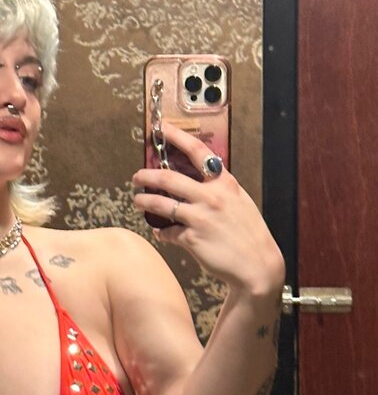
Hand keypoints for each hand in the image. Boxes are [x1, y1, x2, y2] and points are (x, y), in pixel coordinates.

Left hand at [131, 123, 284, 295]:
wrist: (257, 264)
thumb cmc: (248, 233)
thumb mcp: (238, 201)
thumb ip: (218, 189)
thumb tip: (195, 183)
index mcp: (224, 183)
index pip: (198, 152)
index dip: (177, 137)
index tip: (161, 129)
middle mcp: (211, 197)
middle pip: (169, 178)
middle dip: (147, 176)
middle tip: (137, 177)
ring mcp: (200, 218)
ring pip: (162, 204)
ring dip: (145, 202)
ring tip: (138, 201)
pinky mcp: (192, 239)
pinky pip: (168, 232)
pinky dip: (162, 232)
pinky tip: (161, 232)